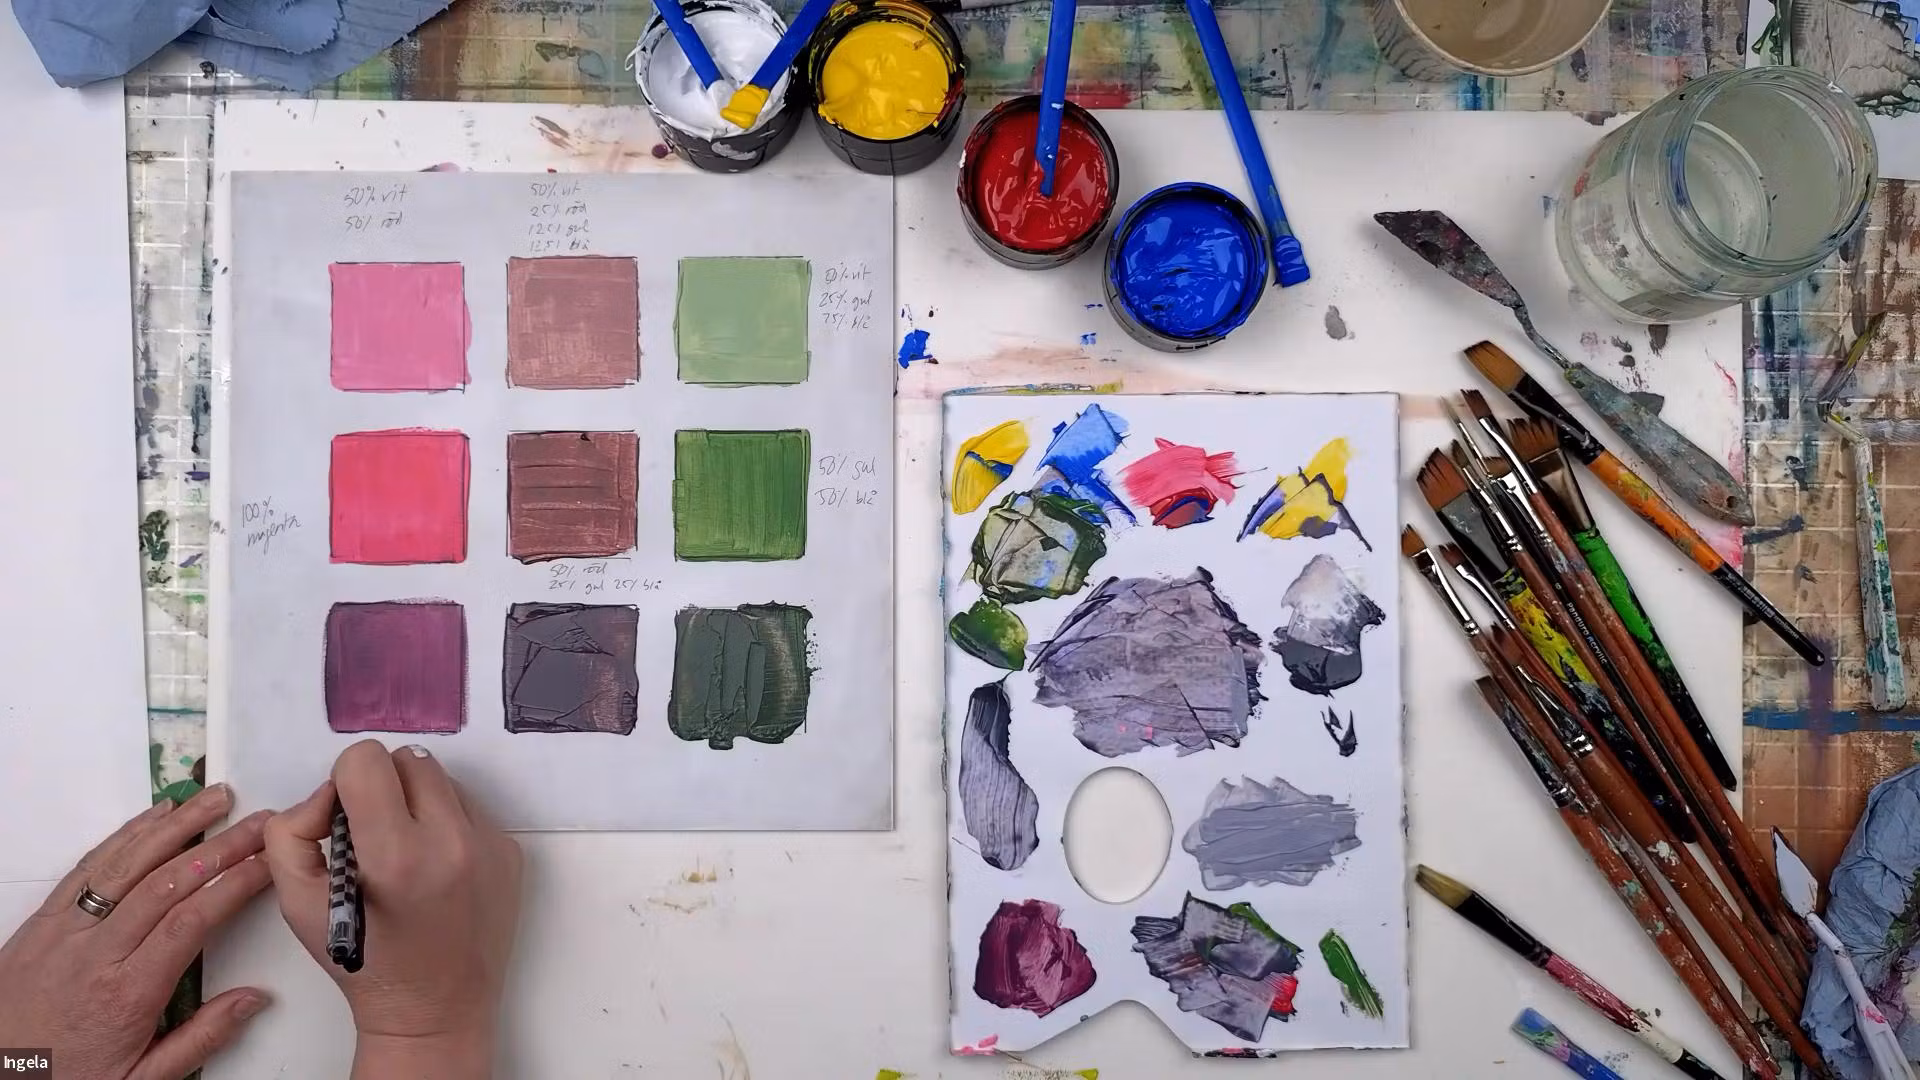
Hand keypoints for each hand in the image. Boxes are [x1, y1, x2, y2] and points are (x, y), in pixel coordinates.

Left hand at [0, 785, 273, 1079]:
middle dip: (221, 846)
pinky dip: (123, 837)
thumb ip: (201, 1038)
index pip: (191, 922)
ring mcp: (63, 934)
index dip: (235, 884)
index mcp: (127, 994)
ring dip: (175, 825)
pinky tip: (152, 819)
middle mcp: (95, 955)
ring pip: (126, 865)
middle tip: (259, 823)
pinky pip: (85, 870)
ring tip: (214, 799)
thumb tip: (253, 1000)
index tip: (268, 863)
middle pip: (167, 884)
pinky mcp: (40, 925)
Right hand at [263, 741, 521, 1076]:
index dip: (345, 783)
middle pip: (408, 760)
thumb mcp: (297, 904)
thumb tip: (328, 793)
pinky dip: (447, 823)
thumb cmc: (364, 962)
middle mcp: (453, 842)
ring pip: (443, 778)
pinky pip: (471, 807)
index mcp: (398, 856)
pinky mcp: (511, 851)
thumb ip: (291, 833)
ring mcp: (490, 844)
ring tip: (405, 853)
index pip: (368, 760)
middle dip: (382, 787)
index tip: (346, 819)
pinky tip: (435, 867)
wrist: (434, 1011)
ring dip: (417, 802)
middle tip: (373, 833)